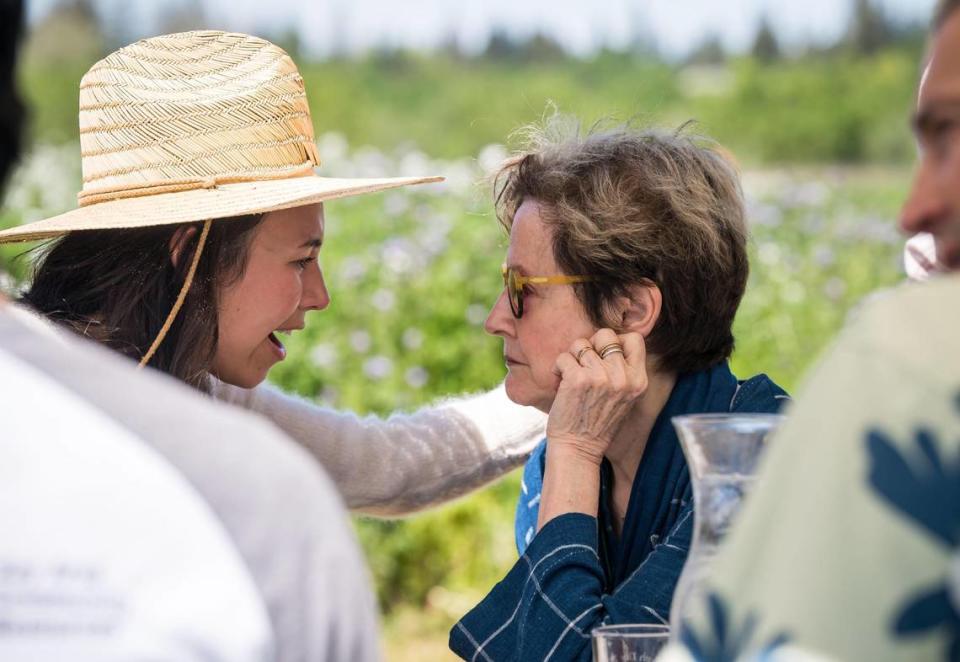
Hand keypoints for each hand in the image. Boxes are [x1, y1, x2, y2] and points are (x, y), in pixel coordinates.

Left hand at [545, 328, 647, 464]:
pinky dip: (557, 369)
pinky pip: (564, 357)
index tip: (603, 354)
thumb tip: (608, 339)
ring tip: (570, 378)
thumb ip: (622, 371)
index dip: (616, 340)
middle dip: (590, 345)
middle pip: (606, 335)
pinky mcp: (578, 379)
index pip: (635, 339)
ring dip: (571, 359)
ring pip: (581, 344)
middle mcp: (623, 377)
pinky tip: (559, 384)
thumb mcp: (623, 397)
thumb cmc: (596, 423)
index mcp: (638, 381)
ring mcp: (601, 377)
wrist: (578, 449)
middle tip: (583, 364)